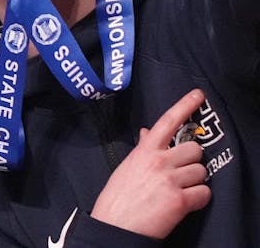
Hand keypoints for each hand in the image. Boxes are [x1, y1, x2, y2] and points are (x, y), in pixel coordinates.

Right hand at [91, 88, 210, 237]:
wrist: (116, 226)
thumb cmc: (119, 197)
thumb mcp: (127, 167)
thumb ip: (143, 149)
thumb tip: (149, 132)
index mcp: (144, 151)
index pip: (167, 121)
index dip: (184, 105)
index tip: (198, 94)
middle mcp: (158, 161)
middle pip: (194, 149)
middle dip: (192, 162)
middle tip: (181, 173)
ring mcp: (170, 179)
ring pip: (202, 171)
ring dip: (195, 182)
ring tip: (179, 190)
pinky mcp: (180, 200)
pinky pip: (205, 193)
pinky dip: (199, 199)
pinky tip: (184, 203)